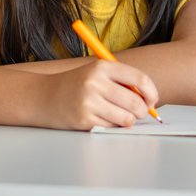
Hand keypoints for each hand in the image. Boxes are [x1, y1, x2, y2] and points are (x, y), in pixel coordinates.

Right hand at [39, 59, 158, 129]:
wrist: (43, 97)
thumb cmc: (76, 85)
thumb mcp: (96, 74)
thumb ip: (121, 82)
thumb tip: (149, 100)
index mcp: (102, 67)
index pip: (140, 79)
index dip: (151, 93)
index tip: (152, 101)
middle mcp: (95, 82)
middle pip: (136, 102)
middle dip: (142, 111)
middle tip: (138, 113)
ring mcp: (89, 102)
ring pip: (126, 119)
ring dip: (127, 121)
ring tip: (118, 116)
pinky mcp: (84, 120)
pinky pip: (111, 128)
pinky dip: (112, 127)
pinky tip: (102, 119)